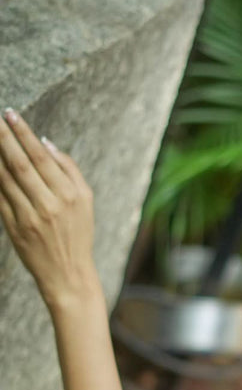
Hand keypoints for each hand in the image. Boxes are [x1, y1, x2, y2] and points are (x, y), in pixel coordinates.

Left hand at [0, 109, 96, 307]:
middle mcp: (50, 205)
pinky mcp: (15, 229)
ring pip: (7, 179)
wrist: (68, 274)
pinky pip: (0, 197)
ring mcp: (31, 217)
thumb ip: (69, 170)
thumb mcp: (86, 202)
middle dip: (4, 138)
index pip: (42, 157)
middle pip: (21, 164)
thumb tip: (46, 143)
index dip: (24, 134)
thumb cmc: (78, 234)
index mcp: (70, 195)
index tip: (11, 115)